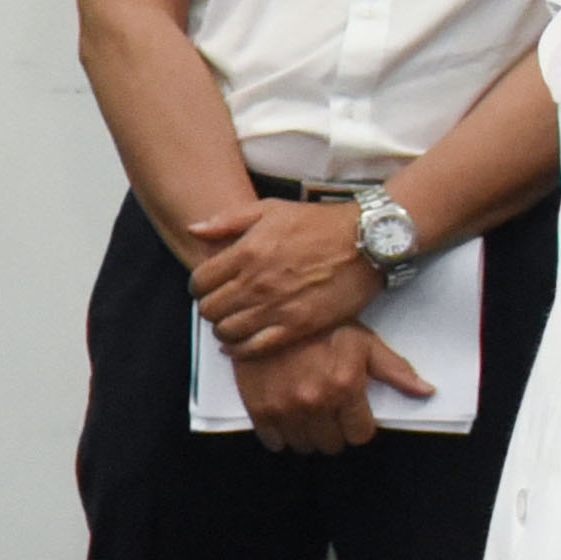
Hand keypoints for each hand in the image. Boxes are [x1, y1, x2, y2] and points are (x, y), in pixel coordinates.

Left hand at [186, 196, 375, 356]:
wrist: (366, 241)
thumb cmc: (319, 223)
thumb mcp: (271, 210)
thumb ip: (228, 220)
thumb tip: (194, 230)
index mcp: (246, 252)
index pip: (200, 281)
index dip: (198, 286)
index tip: (207, 287)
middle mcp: (256, 283)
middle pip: (209, 309)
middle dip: (209, 308)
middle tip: (220, 305)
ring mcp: (275, 307)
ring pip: (227, 331)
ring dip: (223, 329)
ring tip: (231, 322)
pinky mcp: (297, 327)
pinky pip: (254, 348)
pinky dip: (240, 350)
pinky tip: (238, 345)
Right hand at [237, 319, 426, 455]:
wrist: (269, 311)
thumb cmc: (321, 325)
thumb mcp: (363, 342)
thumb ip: (395, 370)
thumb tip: (427, 392)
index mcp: (345, 387)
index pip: (360, 434)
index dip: (358, 423)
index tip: (351, 412)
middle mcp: (316, 402)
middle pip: (332, 444)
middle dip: (333, 430)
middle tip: (328, 410)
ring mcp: (285, 408)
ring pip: (304, 446)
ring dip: (308, 433)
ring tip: (306, 412)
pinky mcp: (259, 408)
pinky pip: (274, 442)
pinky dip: (280, 434)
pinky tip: (284, 415)